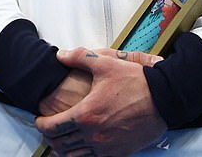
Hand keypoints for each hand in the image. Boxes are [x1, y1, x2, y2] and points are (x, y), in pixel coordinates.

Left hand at [35, 47, 165, 156]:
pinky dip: (82, 154)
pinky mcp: (119, 153)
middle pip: (61, 144)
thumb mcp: (106, 64)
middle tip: (48, 129)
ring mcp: (106, 148)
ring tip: (62, 138)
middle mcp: (93, 135)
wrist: (163, 99)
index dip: (41, 124)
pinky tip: (82, 145)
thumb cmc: (134, 81)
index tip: (38, 119)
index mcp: (86, 114)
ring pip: (75, 156)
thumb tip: (60, 54)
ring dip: (64, 148)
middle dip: (50, 137)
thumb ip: (79, 57)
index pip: (54, 127)